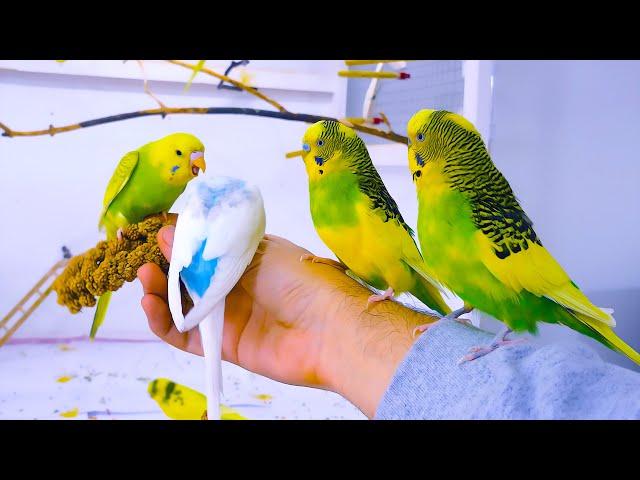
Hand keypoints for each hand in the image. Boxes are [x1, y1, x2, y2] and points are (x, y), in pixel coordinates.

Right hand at [137, 219, 436, 417]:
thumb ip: (209, 248)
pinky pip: (186, 335)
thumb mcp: (254, 251)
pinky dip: (164, 322)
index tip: (157, 232)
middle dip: (165, 265)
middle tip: (147, 255)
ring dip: (160, 291)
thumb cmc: (300, 278)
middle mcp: (237, 286)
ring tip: (145, 277)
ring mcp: (230, 316)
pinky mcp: (225, 344)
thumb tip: (170, 231)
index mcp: (247, 258)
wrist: (328, 328)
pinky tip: (150, 304)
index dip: (180, 242)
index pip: (205, 248)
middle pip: (189, 276)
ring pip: (183, 305)